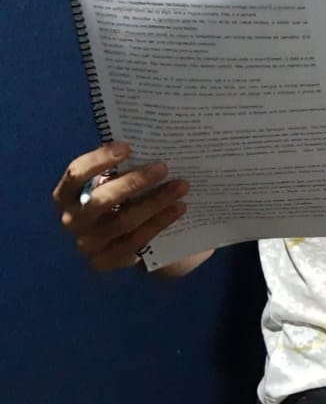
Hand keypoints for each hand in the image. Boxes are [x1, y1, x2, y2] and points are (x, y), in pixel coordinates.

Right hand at [52, 142, 188, 271]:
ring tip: (182, 186)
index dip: (99, 159)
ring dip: (155, 202)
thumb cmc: (122, 195)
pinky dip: (159, 223)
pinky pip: (134, 242)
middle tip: (164, 167)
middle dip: (134, 182)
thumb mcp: (117, 179)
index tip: (128, 147)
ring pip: (121, 222)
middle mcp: (72, 220)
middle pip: (100, 200)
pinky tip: (179, 208)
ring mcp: (87, 243)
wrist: (130, 235)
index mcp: (66, 194)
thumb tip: (152, 141)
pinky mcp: (105, 261)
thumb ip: (124, 166)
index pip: (76, 174)